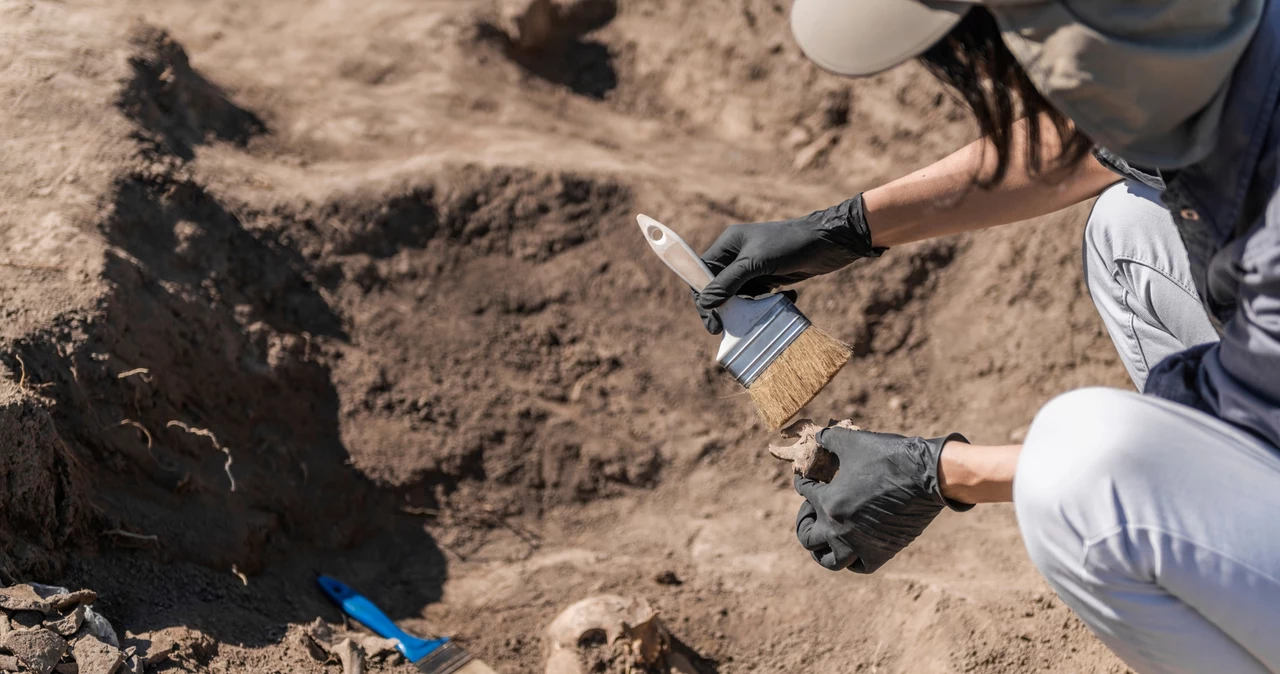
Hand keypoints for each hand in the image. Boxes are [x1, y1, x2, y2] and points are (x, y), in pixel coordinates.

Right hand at [692, 195, 881, 333]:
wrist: (829, 242)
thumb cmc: (789, 245)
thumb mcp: (755, 263)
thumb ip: (728, 282)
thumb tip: (706, 303)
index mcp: (728, 244)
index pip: (702, 272)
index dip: (703, 297)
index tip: (712, 321)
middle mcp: (737, 254)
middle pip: (718, 287)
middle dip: (723, 307)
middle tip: (725, 329)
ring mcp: (754, 266)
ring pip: (739, 295)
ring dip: (747, 309)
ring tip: (757, 318)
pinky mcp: (770, 276)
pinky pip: (758, 297)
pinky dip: (766, 304)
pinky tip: (787, 299)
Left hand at [794, 426, 970, 572]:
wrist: (928, 475)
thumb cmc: (890, 457)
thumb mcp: (854, 442)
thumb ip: (830, 439)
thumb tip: (819, 437)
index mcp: (828, 502)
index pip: (805, 494)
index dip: (803, 484)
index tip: (807, 481)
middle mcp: (839, 529)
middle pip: (808, 538)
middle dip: (805, 524)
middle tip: (812, 511)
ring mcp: (860, 544)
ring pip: (830, 560)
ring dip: (823, 550)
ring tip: (826, 537)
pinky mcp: (883, 551)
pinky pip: (860, 565)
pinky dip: (852, 559)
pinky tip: (852, 546)